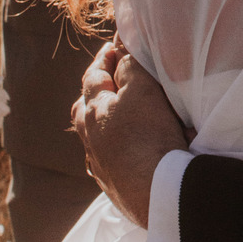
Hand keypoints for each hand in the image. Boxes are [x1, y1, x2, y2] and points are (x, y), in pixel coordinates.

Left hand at [72, 42, 190, 227]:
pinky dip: (116, 149)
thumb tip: (120, 50)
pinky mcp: (114, 186)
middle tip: (109, 82)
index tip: (111, 48)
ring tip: (119, 117)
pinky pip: (110, 160)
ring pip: (94, 137)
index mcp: (93, 111)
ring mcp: (100, 165)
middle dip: (96, 93)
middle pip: (85, 109)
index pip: (93, 77)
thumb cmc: (149, 136)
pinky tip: (129, 151)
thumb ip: (130, 66)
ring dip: (104, 123)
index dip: (103, 59)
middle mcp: (90, 139)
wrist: (157, 193)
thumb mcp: (143, 89)